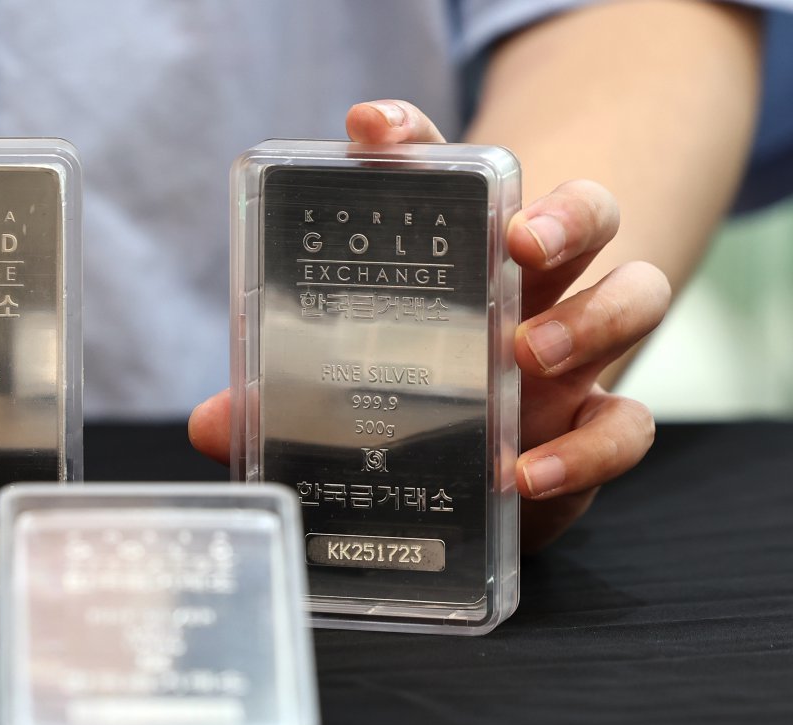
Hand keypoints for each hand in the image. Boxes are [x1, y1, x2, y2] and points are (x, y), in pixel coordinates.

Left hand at [188, 99, 666, 551]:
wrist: (483, 471)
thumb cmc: (408, 400)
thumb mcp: (335, 393)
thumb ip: (277, 402)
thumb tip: (213, 422)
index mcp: (463, 257)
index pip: (447, 172)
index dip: (411, 139)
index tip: (368, 129)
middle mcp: (531, 289)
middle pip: (584, 213)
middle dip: (562, 216)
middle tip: (518, 242)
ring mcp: (575, 354)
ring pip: (636, 295)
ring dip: (593, 318)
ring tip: (529, 354)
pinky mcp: (594, 426)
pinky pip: (625, 426)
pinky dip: (587, 449)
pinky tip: (528, 471)